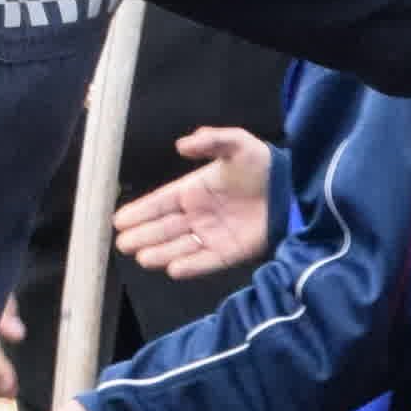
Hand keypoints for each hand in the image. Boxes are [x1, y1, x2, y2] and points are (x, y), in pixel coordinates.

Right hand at [113, 124, 274, 280]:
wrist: (292, 188)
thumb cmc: (262, 164)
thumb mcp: (236, 144)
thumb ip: (211, 140)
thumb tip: (181, 145)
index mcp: (193, 190)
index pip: (160, 203)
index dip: (140, 211)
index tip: (119, 220)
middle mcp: (198, 215)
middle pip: (164, 228)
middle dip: (143, 235)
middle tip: (123, 243)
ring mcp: (212, 235)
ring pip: (180, 246)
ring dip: (161, 253)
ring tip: (142, 257)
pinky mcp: (229, 252)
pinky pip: (206, 261)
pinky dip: (191, 266)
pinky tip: (173, 269)